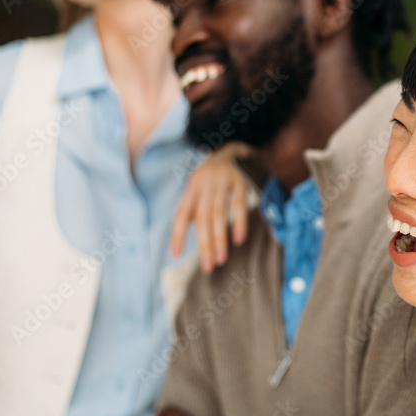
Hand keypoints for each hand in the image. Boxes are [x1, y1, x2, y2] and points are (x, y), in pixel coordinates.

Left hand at [172, 141, 256, 271]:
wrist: (234, 149)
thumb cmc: (213, 178)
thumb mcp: (199, 189)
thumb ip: (192, 210)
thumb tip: (179, 242)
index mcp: (192, 188)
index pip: (181, 214)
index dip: (177, 234)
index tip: (175, 256)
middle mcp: (204, 184)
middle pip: (202, 218)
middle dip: (204, 244)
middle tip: (208, 266)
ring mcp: (222, 181)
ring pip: (218, 213)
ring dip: (219, 238)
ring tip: (220, 259)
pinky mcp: (240, 181)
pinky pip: (238, 203)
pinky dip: (238, 222)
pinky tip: (238, 239)